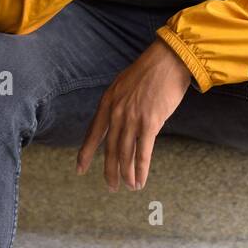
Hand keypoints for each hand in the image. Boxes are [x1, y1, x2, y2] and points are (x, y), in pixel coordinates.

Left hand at [76, 37, 192, 191]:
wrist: (167, 60)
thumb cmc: (149, 71)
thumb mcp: (124, 84)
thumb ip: (119, 103)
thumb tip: (119, 120)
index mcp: (108, 101)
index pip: (93, 132)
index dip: (86, 153)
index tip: (80, 168)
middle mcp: (116, 112)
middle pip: (110, 148)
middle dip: (110, 170)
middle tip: (111, 186)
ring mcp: (132, 118)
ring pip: (125, 154)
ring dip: (127, 174)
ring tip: (129, 187)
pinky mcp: (150, 122)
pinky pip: (143, 152)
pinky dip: (141, 169)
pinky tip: (140, 181)